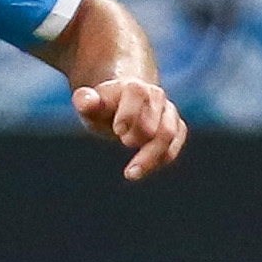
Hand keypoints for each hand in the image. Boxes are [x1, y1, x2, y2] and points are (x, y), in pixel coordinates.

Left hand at [70, 76, 186, 179]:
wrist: (122, 103)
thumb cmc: (102, 107)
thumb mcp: (89, 104)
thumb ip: (85, 101)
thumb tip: (87, 101)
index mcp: (134, 88)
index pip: (138, 95)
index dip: (130, 113)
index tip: (118, 130)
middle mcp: (156, 97)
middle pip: (154, 117)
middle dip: (141, 135)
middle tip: (123, 141)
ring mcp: (168, 113)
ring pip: (169, 135)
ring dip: (152, 156)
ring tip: (130, 173)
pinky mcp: (176, 128)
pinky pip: (174, 145)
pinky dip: (161, 159)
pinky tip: (141, 170)